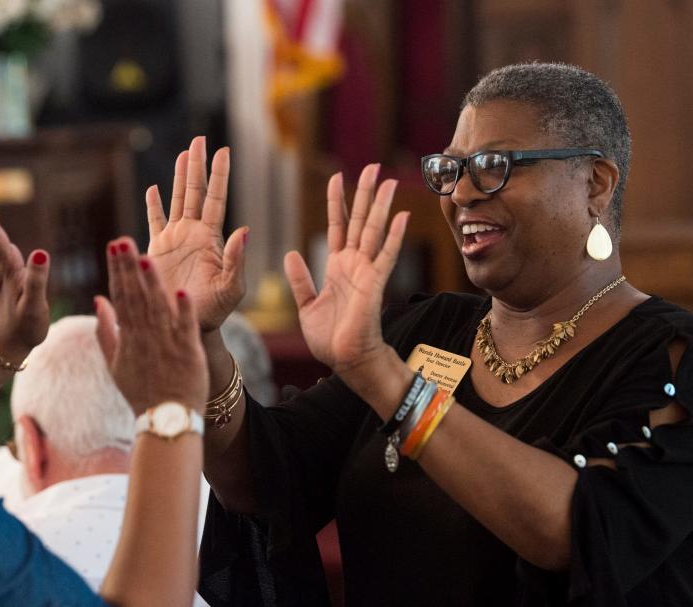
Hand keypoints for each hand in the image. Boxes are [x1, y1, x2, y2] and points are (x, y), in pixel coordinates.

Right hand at [95, 237, 207, 414]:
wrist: (165, 419)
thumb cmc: (141, 391)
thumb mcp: (114, 364)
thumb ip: (105, 331)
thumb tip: (98, 299)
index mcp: (128, 337)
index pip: (121, 297)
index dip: (117, 270)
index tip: (114, 246)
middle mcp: (146, 337)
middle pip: (136, 297)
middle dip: (129, 268)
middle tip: (124, 241)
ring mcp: (167, 344)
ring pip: (158, 309)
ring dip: (153, 284)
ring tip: (147, 258)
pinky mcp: (188, 353)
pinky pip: (185, 329)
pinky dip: (183, 312)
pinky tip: (181, 293)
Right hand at [145, 136, 247, 331]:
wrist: (187, 325)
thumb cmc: (215, 311)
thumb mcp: (232, 288)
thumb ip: (237, 260)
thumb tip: (245, 230)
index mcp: (212, 239)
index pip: (216, 199)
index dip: (219, 175)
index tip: (224, 151)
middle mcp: (194, 234)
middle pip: (195, 192)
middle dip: (197, 166)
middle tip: (200, 139)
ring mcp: (175, 241)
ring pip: (177, 201)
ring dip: (178, 177)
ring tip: (183, 153)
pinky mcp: (158, 251)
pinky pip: (154, 222)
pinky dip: (153, 205)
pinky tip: (154, 188)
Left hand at [283, 165, 408, 375]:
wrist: (346, 361)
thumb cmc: (330, 339)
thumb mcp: (306, 305)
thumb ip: (300, 280)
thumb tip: (291, 254)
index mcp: (336, 267)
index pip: (337, 226)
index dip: (337, 201)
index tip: (336, 176)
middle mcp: (354, 264)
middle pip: (359, 220)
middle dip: (364, 193)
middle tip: (372, 166)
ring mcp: (366, 272)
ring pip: (374, 231)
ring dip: (381, 206)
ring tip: (388, 180)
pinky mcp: (375, 284)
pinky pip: (386, 256)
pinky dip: (394, 236)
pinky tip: (402, 216)